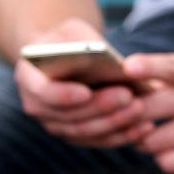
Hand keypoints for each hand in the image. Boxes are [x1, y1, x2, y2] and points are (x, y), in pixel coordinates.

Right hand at [15, 18, 153, 147]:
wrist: (62, 56)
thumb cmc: (69, 39)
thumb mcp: (73, 32)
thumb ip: (85, 46)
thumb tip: (114, 67)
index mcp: (28, 79)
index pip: (42, 92)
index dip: (63, 95)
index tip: (86, 92)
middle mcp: (37, 108)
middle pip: (68, 116)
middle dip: (100, 108)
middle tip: (128, 96)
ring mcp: (55, 125)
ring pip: (84, 132)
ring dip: (114, 123)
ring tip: (140, 109)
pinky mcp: (75, 135)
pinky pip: (98, 140)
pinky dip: (121, 135)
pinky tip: (144, 127)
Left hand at [125, 52, 173, 173]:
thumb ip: (164, 74)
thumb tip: (120, 83)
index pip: (169, 66)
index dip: (147, 67)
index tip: (128, 68)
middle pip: (144, 112)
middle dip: (128, 117)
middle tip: (124, 120)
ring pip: (150, 142)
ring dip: (145, 141)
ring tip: (151, 134)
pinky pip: (167, 163)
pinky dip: (163, 158)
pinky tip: (171, 148)